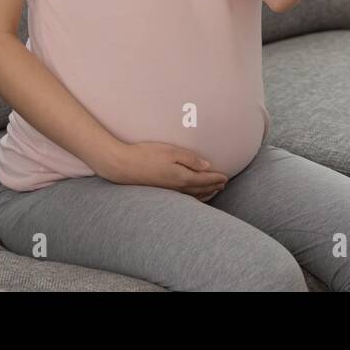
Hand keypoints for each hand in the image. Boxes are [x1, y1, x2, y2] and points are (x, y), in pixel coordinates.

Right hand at [96, 141, 227, 200]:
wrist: (123, 166)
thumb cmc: (146, 155)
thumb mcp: (171, 151)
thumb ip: (190, 158)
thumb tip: (207, 165)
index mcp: (183, 177)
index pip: (205, 180)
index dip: (217, 178)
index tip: (227, 177)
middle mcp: (178, 188)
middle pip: (202, 190)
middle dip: (214, 187)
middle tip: (224, 184)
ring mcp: (169, 191)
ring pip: (193, 196)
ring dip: (206, 194)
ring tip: (214, 191)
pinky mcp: (162, 191)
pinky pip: (184, 197)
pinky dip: (194, 197)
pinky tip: (193, 195)